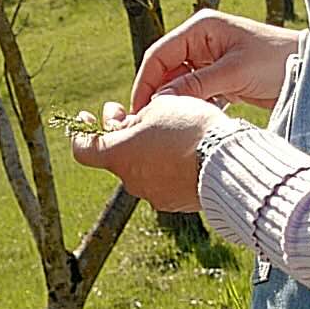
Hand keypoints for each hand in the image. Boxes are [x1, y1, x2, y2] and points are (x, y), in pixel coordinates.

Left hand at [70, 91, 218, 216]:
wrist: (227, 164)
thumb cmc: (190, 129)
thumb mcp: (160, 105)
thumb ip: (138, 115)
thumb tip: (131, 125)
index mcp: (119, 156)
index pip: (83, 150)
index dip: (81, 132)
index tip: (87, 117)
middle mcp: (132, 181)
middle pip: (119, 155)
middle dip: (125, 133)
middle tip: (137, 113)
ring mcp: (155, 195)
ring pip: (144, 167)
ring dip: (150, 149)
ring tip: (174, 129)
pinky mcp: (177, 203)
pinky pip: (166, 180)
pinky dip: (170, 165)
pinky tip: (189, 150)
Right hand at [133, 7, 296, 112]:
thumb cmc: (278, 62)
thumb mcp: (234, 73)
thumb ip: (195, 85)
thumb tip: (159, 100)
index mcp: (202, 28)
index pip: (159, 55)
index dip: (145, 82)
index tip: (138, 110)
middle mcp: (202, 41)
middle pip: (166, 70)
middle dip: (158, 95)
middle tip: (150, 123)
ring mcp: (211, 60)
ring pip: (180, 84)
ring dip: (175, 103)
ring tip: (168, 126)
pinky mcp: (222, 78)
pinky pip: (196, 93)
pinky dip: (192, 107)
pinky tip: (191, 122)